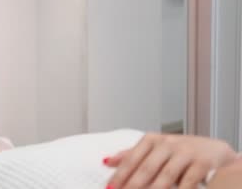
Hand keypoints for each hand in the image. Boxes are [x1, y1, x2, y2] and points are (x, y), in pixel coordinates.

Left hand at [104, 133, 236, 188]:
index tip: (111, 188)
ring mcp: (185, 152)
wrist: (216, 151)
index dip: (120, 175)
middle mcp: (167, 144)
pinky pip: (188, 182)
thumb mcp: (155, 149)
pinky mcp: (202, 163)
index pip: (131, 159)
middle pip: (146, 168)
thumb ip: (132, 155)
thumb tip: (107, 162)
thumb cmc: (181, 152)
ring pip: (166, 176)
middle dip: (133, 185)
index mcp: (152, 140)